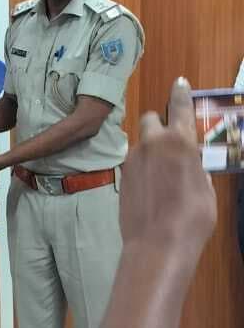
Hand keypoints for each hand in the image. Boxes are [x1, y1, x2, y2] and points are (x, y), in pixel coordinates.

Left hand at [120, 78, 216, 254]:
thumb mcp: (206, 190)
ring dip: (151, 152)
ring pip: (142, 144)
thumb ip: (195, 170)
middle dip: (159, 125)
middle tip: (170, 144)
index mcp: (180, 141)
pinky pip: (135, 165)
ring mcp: (133, 159)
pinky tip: (152, 193)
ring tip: (163, 179)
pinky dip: (143, 171)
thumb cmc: (192, 218)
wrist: (157, 245)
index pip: (180, 106)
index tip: (179, 82)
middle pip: (151, 119)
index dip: (181, 93)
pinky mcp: (122, 177)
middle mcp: (153, 143)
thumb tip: (188, 166)